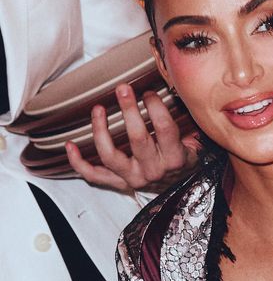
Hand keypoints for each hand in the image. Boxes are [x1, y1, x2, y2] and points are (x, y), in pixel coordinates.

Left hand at [67, 84, 198, 191]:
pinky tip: (69, 145)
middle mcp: (152, 171)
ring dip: (100, 130)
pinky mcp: (119, 184)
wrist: (179, 191)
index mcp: (174, 159)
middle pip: (137, 138)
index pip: (164, 128)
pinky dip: (78, 162)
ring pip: (110, 155)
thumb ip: (186, 125)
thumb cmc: (185, 162)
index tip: (149, 92)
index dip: (156, 107)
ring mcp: (133, 179)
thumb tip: (178, 96)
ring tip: (98, 109)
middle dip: (129, 110)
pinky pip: (93, 175)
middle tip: (123, 89)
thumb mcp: (194, 145)